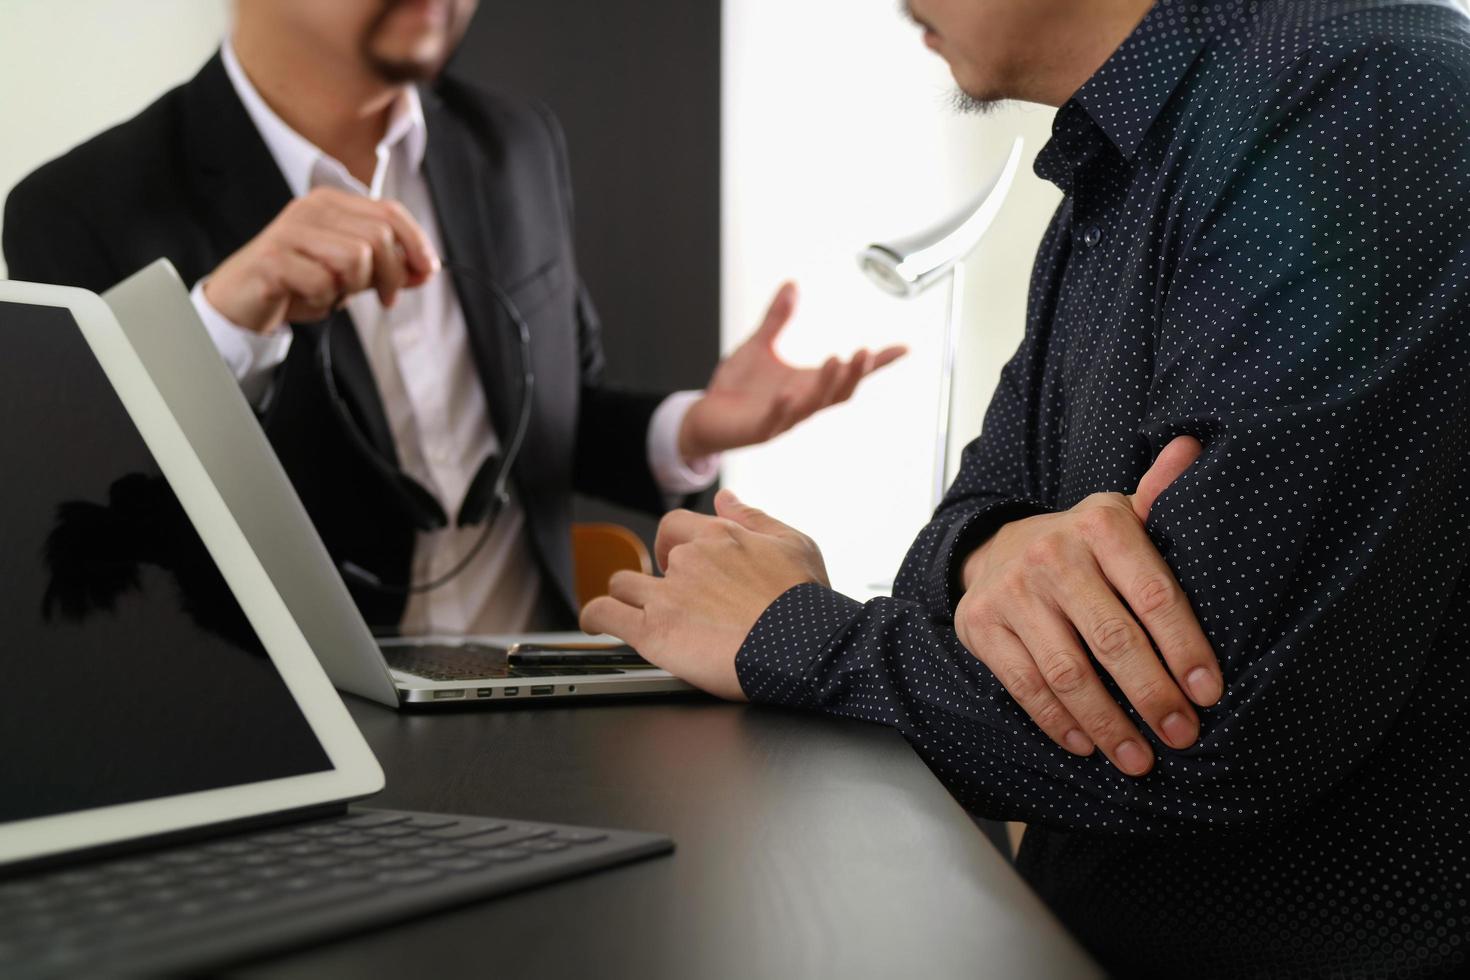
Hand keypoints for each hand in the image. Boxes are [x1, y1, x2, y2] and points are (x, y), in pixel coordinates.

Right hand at [203, 186, 439, 333]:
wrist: (243, 300)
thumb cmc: (299, 282)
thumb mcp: (352, 273)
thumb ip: (387, 267)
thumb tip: (426, 269)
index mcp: (332, 203)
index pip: (390, 211)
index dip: (416, 242)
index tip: (427, 272)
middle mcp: (311, 209)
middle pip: (379, 237)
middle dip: (392, 275)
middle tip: (385, 298)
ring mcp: (290, 231)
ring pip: (356, 257)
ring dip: (355, 287)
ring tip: (337, 293)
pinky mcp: (273, 259)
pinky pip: (324, 282)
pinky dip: (325, 299)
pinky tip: (309, 296)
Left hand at [579, 489, 828, 699]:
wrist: (806, 649)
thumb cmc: (806, 603)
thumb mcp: (794, 544)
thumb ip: (754, 517)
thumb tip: (726, 497)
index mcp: (719, 536)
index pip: (676, 527)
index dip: (674, 545)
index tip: (679, 562)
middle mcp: (689, 559)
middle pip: (653, 559)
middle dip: (658, 576)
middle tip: (673, 599)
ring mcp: (667, 594)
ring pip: (622, 583)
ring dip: (625, 595)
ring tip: (629, 611)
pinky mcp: (653, 631)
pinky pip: (605, 613)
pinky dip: (595, 617)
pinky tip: (596, 624)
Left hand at [678, 282, 906, 457]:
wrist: (705, 417)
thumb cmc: (737, 387)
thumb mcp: (759, 345)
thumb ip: (777, 319)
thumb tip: (792, 284)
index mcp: (808, 383)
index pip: (850, 374)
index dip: (877, 363)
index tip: (904, 349)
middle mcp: (802, 402)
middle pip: (839, 391)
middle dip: (855, 372)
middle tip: (868, 351)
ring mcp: (783, 418)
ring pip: (813, 405)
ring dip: (828, 383)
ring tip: (838, 358)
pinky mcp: (758, 428)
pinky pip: (774, 420)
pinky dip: (783, 408)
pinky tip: (787, 393)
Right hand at [955, 436, 1220, 776]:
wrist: (995, 548)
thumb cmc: (1080, 545)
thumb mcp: (1120, 516)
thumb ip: (1159, 495)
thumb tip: (1194, 448)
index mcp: (1100, 525)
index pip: (1153, 593)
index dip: (1185, 648)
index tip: (1209, 693)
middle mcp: (1052, 555)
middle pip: (1113, 640)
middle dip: (1153, 696)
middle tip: (1182, 736)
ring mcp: (1012, 593)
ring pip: (1068, 672)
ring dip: (1108, 724)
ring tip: (1139, 759)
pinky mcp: (981, 626)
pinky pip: (1024, 685)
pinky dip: (1058, 721)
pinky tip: (1086, 744)